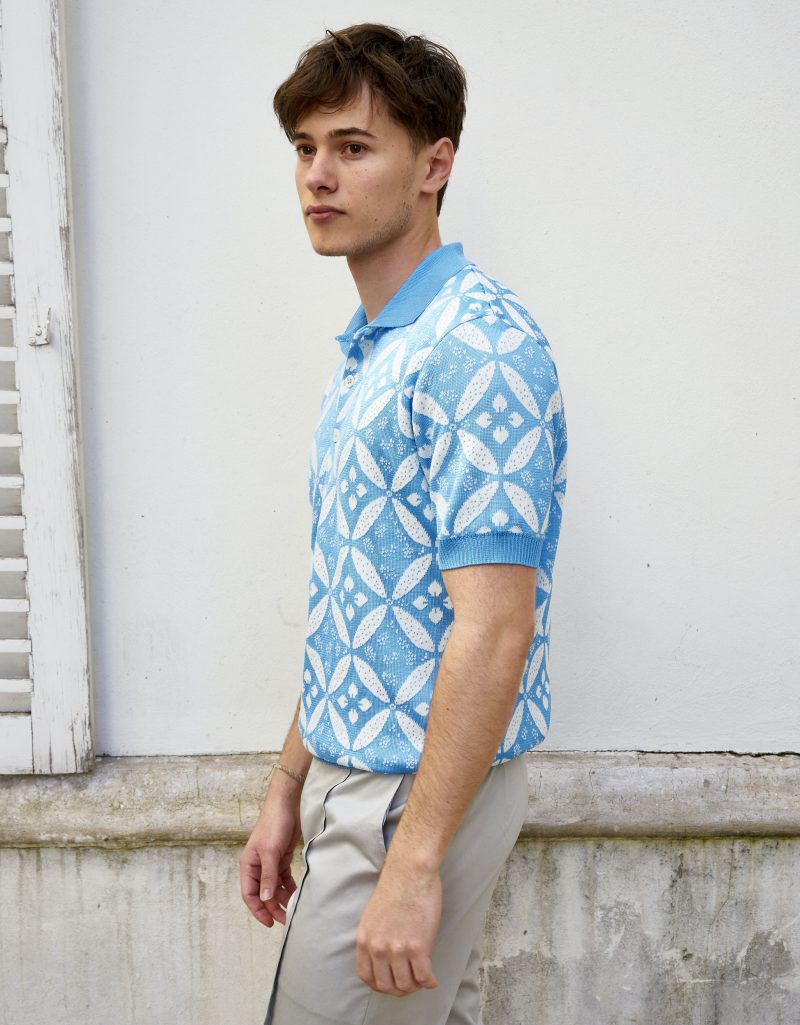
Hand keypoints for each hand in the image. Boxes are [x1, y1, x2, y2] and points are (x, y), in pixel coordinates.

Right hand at [239, 788, 302, 927]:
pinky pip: (284, 878)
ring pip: (274, 887)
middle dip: (272, 907)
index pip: (250, 894)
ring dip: (282, 898)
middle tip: (285, 919)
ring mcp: (271, 862)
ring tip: (293, 910)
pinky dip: (289, 887)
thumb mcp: (270, 852)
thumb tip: (265, 899)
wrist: (288, 804)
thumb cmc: (274, 824)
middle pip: (263, 893)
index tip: (269, 923)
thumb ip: (268, 876)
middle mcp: (258, 866)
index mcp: (249, 865)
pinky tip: (297, 895)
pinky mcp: (283, 858)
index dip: (258, 910)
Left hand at [355, 861, 441, 995]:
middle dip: (398, 989)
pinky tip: (432, 979)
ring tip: (421, 980)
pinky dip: (429, 982)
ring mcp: (398, 950)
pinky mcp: (418, 948)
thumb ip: (375, 938)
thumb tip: (382, 957)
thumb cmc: (394, 888)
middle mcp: (378, 949)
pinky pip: (424, 977)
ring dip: (415, 987)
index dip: (379, 985)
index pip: (366, 976)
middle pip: (386, 985)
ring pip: (405, 985)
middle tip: (409, 984)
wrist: (410, 873)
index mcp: (364, 940)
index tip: (390, 983)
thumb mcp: (372, 916)